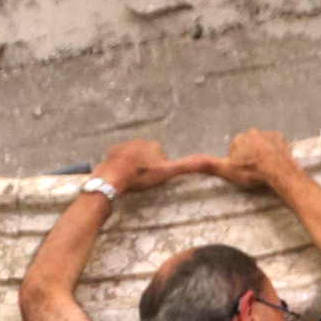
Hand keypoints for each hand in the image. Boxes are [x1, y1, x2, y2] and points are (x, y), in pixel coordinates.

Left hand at [95, 139, 216, 196]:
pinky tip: (121, 174)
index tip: (154, 178)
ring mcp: (126, 144)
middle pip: (148, 155)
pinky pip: (120, 157)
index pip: (161, 157)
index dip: (159, 168)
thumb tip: (207, 159)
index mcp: (155, 146)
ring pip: (134, 155)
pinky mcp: (113, 150)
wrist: (114, 176)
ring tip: (131, 178)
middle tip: (142, 179)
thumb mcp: (166, 172)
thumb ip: (185, 166)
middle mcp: (141, 141)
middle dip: (147, 165)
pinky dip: (122, 164)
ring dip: (134, 164)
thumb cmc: (141, 175)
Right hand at [203, 128, 298, 192]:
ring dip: (262, 153)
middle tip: (255, 170)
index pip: (235, 150)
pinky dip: (274, 151)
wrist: (276, 170)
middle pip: (248, 146)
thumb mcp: (227, 170)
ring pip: (261, 144)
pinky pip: (275, 143)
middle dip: (250, 156)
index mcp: (238, 138)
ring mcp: (267, 134)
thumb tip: (190, 161)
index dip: (238, 162)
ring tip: (265, 167)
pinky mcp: (280, 138)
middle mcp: (251, 132)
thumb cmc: (251, 171)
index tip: (243, 171)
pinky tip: (275, 161)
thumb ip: (210, 165)